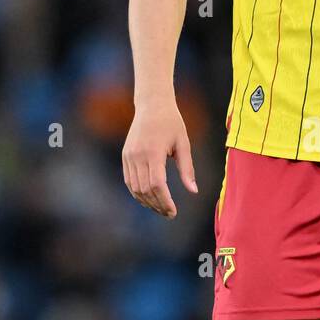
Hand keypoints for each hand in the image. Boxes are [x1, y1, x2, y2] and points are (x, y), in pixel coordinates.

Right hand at [122, 102, 196, 216]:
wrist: (152, 105)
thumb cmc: (172, 123)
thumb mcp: (184, 144)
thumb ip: (187, 168)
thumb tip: (193, 191)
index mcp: (153, 152)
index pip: (157, 184)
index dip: (165, 201)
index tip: (173, 212)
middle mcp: (138, 155)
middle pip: (145, 189)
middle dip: (157, 205)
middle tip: (170, 214)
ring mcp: (129, 156)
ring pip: (135, 188)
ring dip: (147, 201)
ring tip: (161, 209)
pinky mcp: (125, 156)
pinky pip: (129, 180)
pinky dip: (138, 193)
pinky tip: (149, 199)